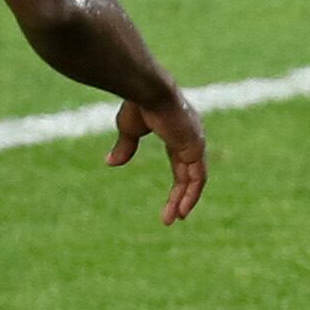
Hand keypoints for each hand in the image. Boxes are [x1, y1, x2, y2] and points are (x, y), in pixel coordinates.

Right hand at [110, 94, 207, 224]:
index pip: (181, 165)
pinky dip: (192, 194)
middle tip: (173, 218)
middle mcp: (191, 140)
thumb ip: (125, 146)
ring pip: (195, 179)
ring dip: (186, 200)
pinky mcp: (195, 147)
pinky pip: (198, 177)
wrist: (147, 90)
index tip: (170, 204)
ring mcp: (195, 143)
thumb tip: (111, 163)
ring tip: (177, 218)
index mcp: (178, 135)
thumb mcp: (129, 129)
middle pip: (189, 175)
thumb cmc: (138, 104)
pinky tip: (184, 209)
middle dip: (181, 197)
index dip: (178, 185)